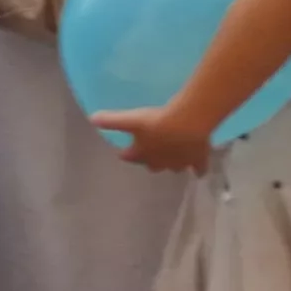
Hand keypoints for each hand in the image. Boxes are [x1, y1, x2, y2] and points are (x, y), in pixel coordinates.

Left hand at [91, 106, 214, 172]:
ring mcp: (180, 163)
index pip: (129, 157)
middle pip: (152, 164)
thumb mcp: (130, 119)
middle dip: (150, 160)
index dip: (126, 154)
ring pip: (174, 167)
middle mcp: (160, 162)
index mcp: (142, 154)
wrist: (187, 123)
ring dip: (172, 163)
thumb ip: (111, 121)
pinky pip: (199, 168)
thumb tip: (92, 118)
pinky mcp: (198, 160)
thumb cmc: (156, 121)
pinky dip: (198, 169)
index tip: (124, 153)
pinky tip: (199, 171)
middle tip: (151, 153)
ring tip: (173, 158)